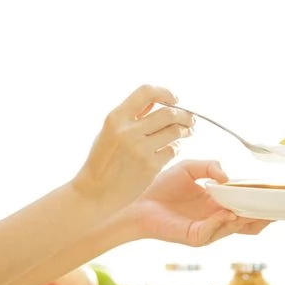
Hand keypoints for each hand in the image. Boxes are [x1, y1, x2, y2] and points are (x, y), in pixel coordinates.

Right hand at [72, 85, 194, 209]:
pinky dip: (176, 148)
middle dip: (184, 115)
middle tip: (190, 120)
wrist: (94, 192)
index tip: (174, 100)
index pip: (146, 92)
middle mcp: (128, 131)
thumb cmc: (102, 162)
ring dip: (185, 131)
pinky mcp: (150, 166)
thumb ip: (130, 117)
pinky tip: (172, 150)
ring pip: (175, 130)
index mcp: (115, 118)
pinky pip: (172, 150)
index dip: (165, 93)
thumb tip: (156, 101)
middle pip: (168, 112)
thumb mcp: (108, 132)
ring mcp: (140, 149)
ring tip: (187, 133)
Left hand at [117, 159, 270, 245]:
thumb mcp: (190, 168)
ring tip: (257, 208)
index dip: (262, 202)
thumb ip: (210, 167)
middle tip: (278, 206)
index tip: (278, 195)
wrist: (138, 200)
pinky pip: (213, 231)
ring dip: (246, 218)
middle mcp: (216, 218)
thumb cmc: (162, 185)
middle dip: (264, 216)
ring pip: (235, 228)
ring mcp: (207, 229)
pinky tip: (226, 212)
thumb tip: (229, 177)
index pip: (246, 205)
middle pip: (248, 222)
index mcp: (218, 203)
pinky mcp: (195, 236)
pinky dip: (222, 222)